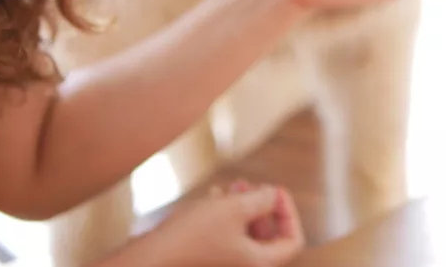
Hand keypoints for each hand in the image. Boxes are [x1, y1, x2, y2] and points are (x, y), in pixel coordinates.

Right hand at [135, 181, 303, 266]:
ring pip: (247, 233)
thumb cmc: (192, 235)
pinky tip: (215, 197)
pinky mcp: (210, 257)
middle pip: (270, 236)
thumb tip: (273, 195)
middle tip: (252, 186)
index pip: (292, 241)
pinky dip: (226, 216)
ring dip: (243, 207)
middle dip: (263, 206)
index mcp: (259, 263)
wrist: (153, 255)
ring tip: (232, 187)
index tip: (275, 191)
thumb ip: (262, 200)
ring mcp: (227, 263)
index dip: (288, 212)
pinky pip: (228, 236)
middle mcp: (246, 266)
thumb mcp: (234, 208)